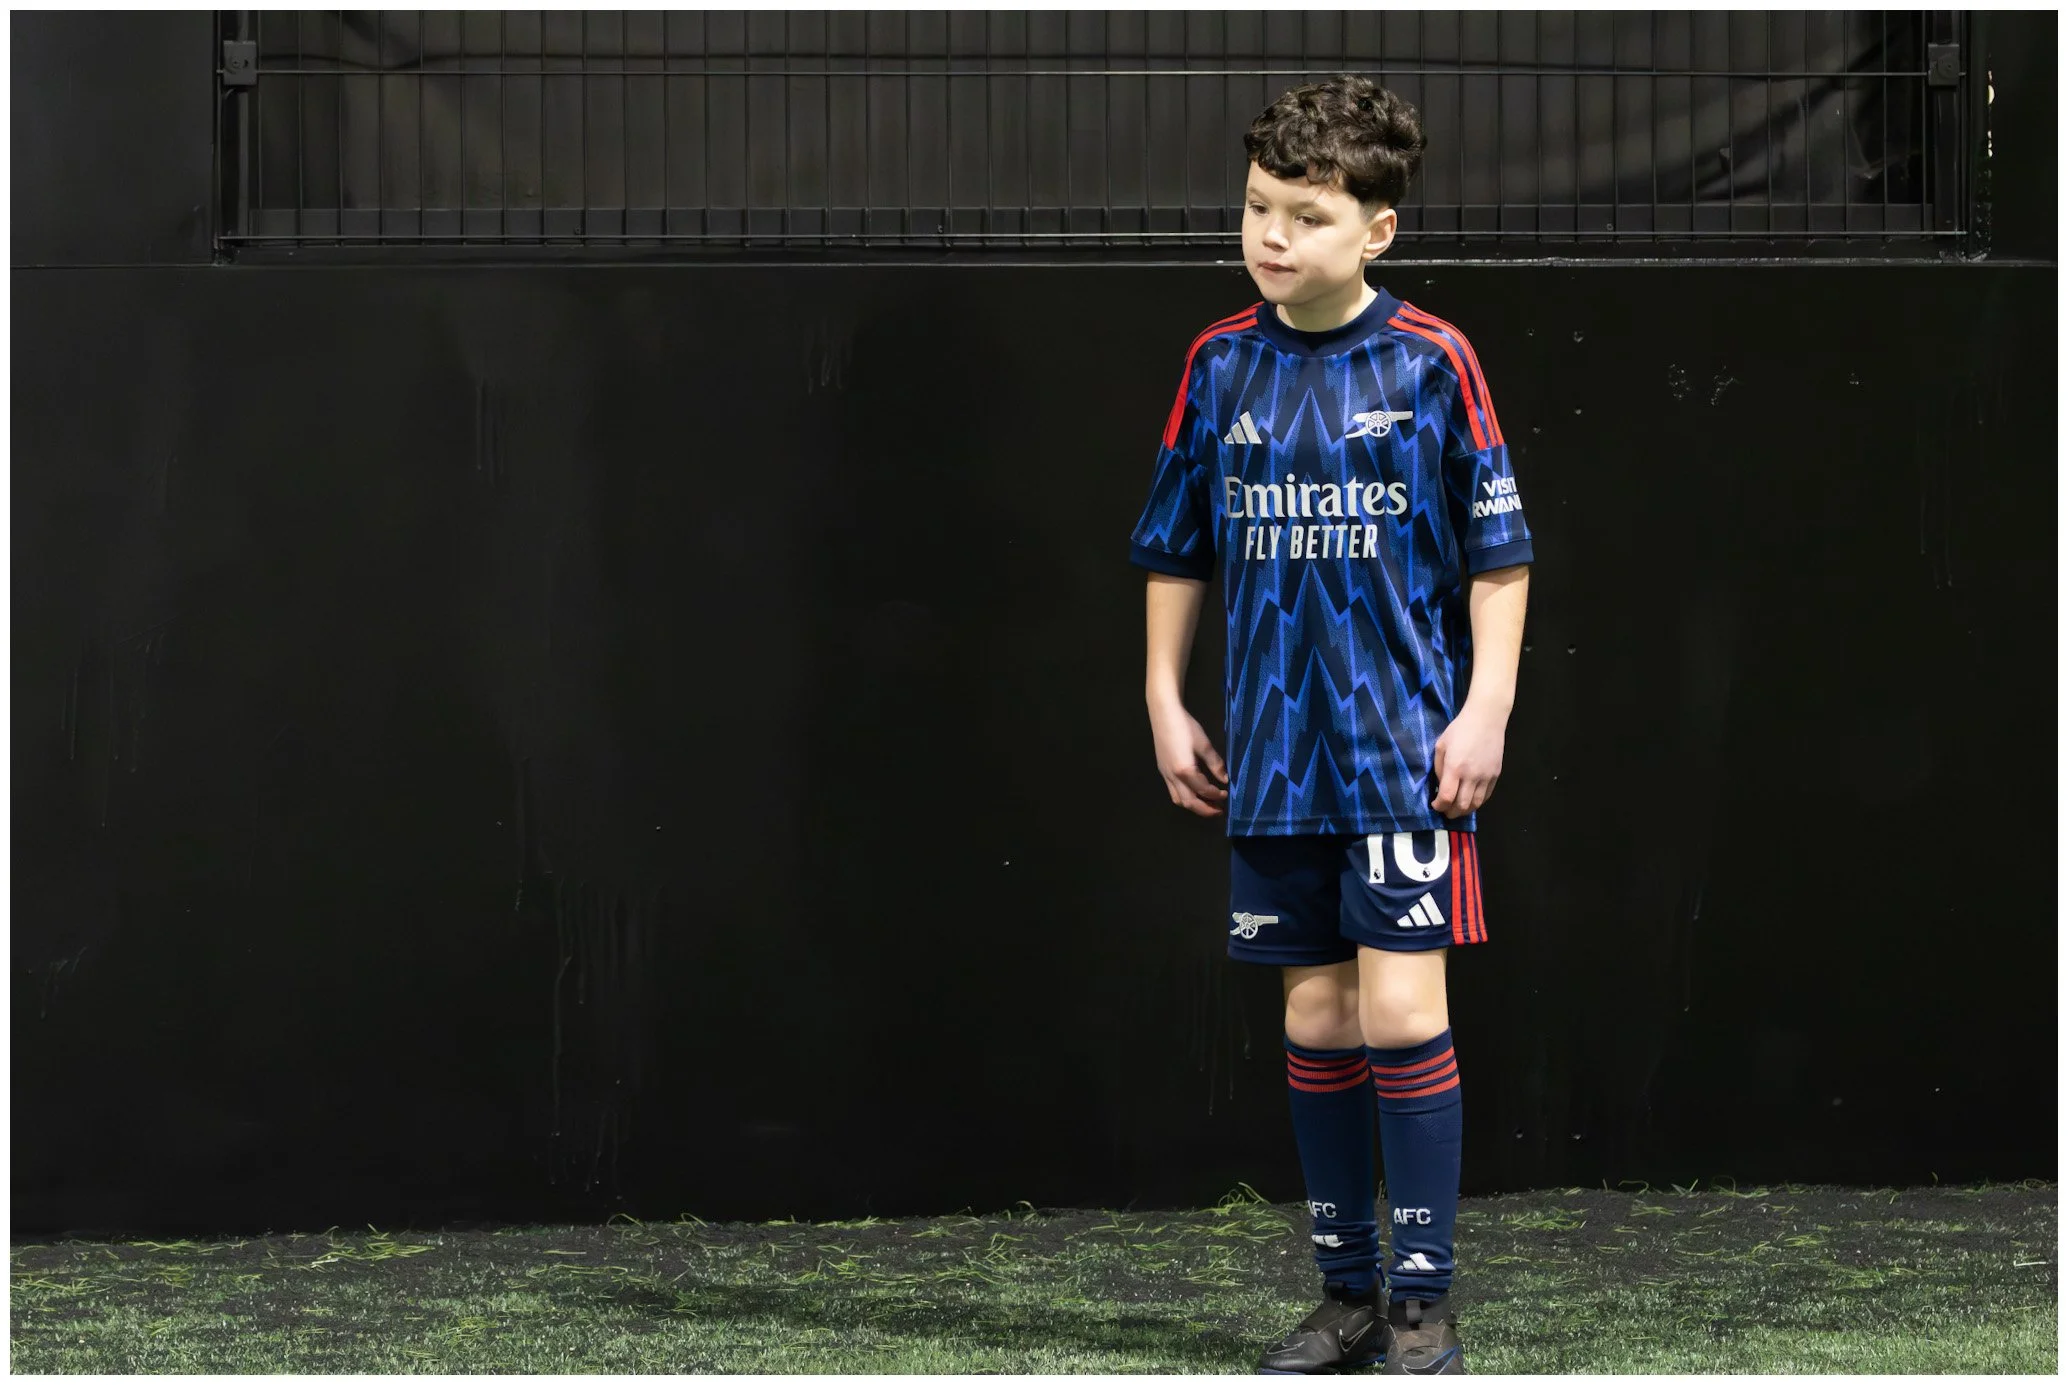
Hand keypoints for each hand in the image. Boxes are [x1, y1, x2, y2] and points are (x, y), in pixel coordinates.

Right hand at [1149, 698, 1228, 816]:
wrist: (1164, 713)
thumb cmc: (1185, 726)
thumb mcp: (1204, 744)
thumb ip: (1215, 764)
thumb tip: (1225, 779)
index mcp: (1185, 771)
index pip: (1204, 790)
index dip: (1216, 795)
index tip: (1227, 793)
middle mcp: (1173, 777)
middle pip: (1188, 802)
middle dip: (1205, 809)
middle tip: (1219, 810)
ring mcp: (1165, 775)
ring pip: (1178, 799)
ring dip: (1193, 805)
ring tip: (1207, 804)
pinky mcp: (1162, 770)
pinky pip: (1173, 791)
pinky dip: (1185, 797)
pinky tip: (1194, 791)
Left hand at [1430, 701, 1506, 817]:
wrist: (1486, 719)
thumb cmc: (1459, 729)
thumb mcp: (1441, 746)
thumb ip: (1439, 768)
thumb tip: (1441, 786)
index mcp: (1455, 767)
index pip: (1447, 797)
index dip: (1439, 806)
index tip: (1435, 805)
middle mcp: (1472, 776)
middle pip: (1462, 806)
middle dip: (1451, 812)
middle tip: (1445, 811)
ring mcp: (1486, 776)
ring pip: (1476, 804)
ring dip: (1465, 811)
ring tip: (1457, 809)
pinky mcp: (1496, 775)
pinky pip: (1486, 796)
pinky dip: (1477, 803)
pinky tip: (1470, 800)